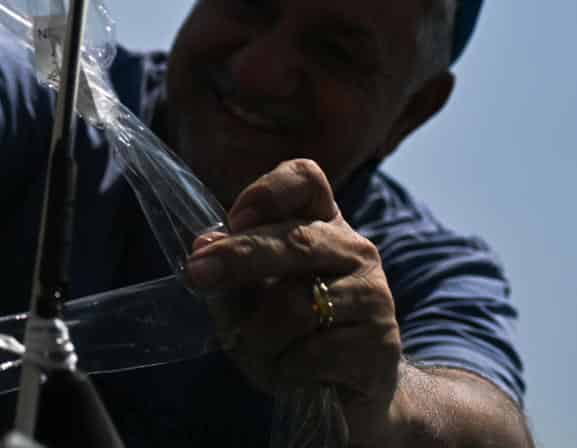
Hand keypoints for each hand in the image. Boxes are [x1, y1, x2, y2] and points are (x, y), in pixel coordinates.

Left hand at [185, 159, 404, 444]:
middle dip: (238, 257)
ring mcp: (374, 295)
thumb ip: (232, 270)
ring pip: (296, 303)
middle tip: (196, 273)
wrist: (351, 397)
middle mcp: (355, 251)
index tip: (233, 219)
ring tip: (256, 354)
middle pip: (295, 239)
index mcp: (322, 225)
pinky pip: (312, 352)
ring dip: (258, 336)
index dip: (268, 192)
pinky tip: (292, 374)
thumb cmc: (292, 336)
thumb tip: (204, 245)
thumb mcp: (254, 297)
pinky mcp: (380, 343)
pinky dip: (285, 368)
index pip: (305, 179)